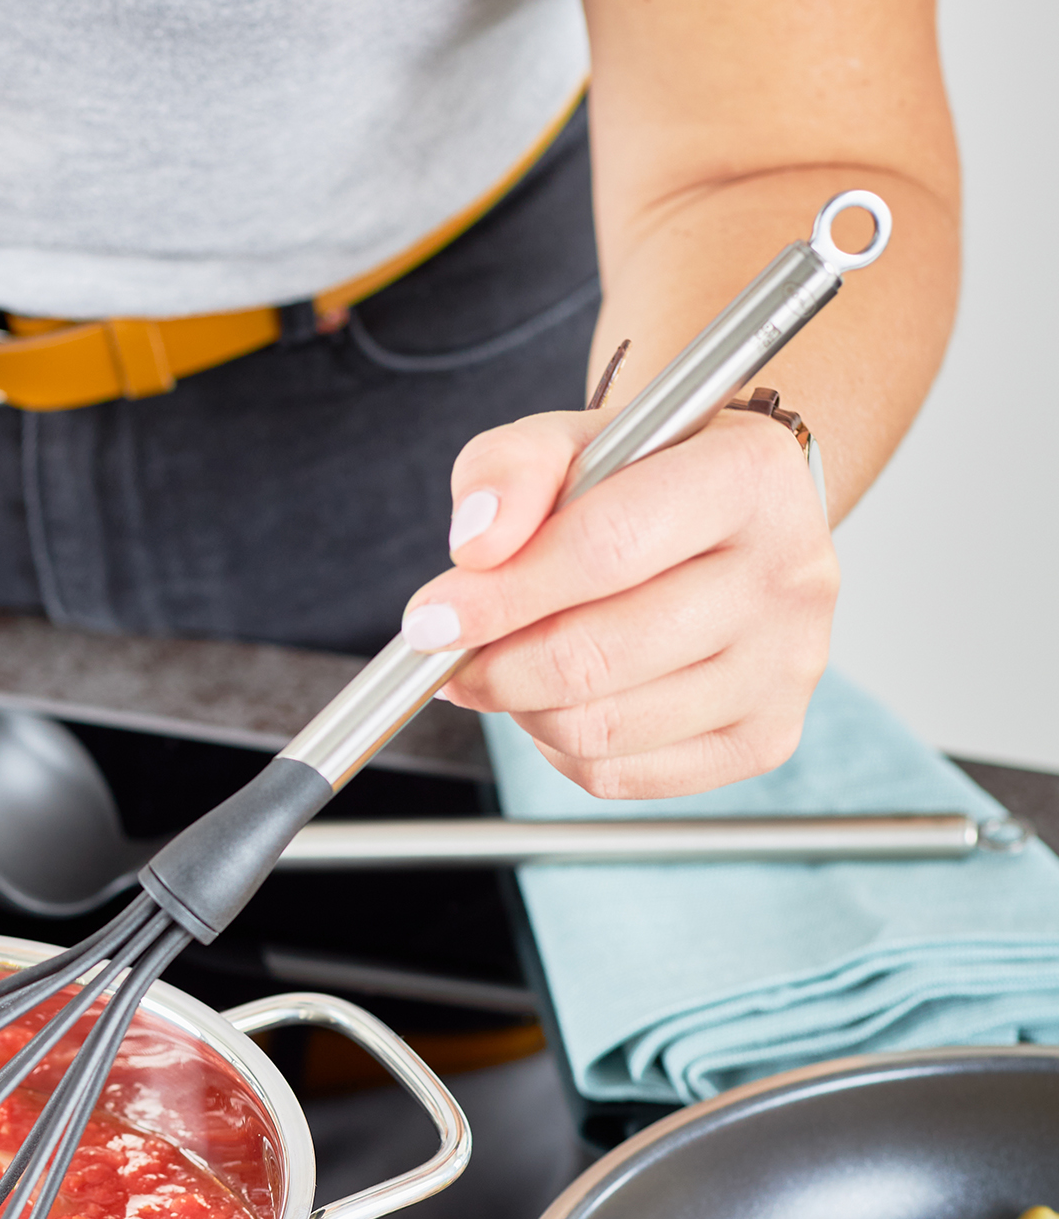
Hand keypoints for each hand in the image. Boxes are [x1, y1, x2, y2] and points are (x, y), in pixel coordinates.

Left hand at [403, 407, 839, 797]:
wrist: (723, 521)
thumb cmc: (639, 481)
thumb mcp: (567, 442)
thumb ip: (508, 470)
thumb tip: (475, 546)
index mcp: (749, 476)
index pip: (605, 550)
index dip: (501, 596)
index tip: (430, 619)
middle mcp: (789, 574)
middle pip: (599, 655)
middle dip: (496, 666)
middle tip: (452, 655)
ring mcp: (787, 667)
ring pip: (602, 729)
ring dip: (522, 709)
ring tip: (506, 668)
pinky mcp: (765, 738)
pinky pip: (620, 775)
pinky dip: (559, 749)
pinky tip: (558, 702)